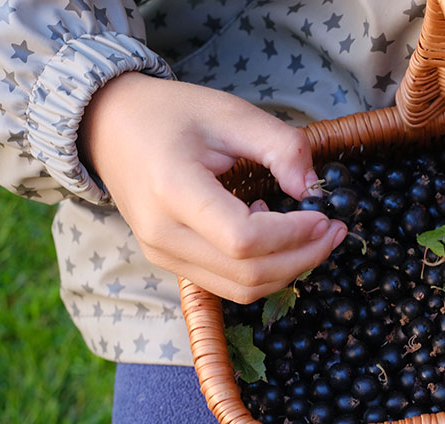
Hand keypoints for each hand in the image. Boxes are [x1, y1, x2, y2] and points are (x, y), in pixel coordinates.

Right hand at [78, 72, 346, 303]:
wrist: (110, 127)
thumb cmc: (170, 114)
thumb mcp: (230, 112)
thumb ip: (280, 147)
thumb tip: (315, 189)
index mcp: (173, 191)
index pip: (244, 240)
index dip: (293, 236)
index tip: (326, 215)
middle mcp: (162, 234)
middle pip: (247, 275)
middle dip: (303, 258)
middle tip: (334, 231)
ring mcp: (161, 255)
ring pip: (240, 290)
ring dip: (287, 271)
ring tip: (312, 236)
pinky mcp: (168, 262)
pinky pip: (226, 285)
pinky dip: (262, 271)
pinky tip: (273, 237)